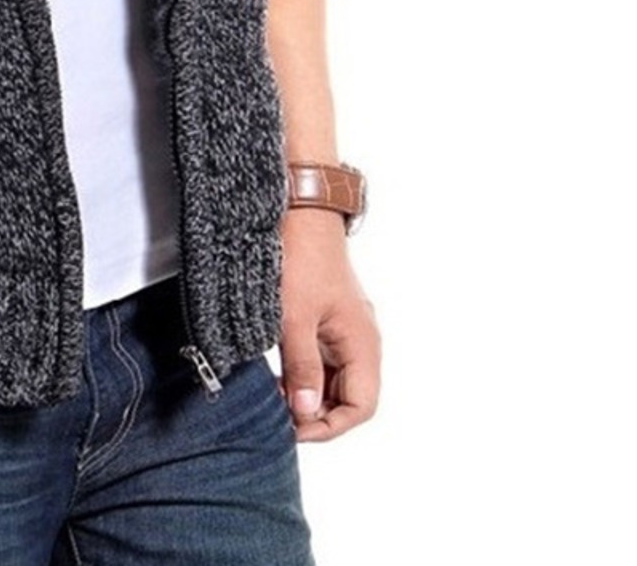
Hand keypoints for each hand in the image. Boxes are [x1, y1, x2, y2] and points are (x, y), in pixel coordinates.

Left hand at [277, 207, 379, 440]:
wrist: (299, 209)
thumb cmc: (300, 257)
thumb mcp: (294, 317)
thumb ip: (302, 366)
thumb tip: (306, 412)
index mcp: (362, 343)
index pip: (360, 407)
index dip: (328, 425)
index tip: (292, 427)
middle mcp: (360, 339)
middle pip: (348, 397)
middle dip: (316, 412)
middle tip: (278, 414)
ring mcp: (344, 328)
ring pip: (334, 378)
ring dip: (307, 392)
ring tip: (274, 394)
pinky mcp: (327, 316)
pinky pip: (322, 357)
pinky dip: (303, 371)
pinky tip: (277, 372)